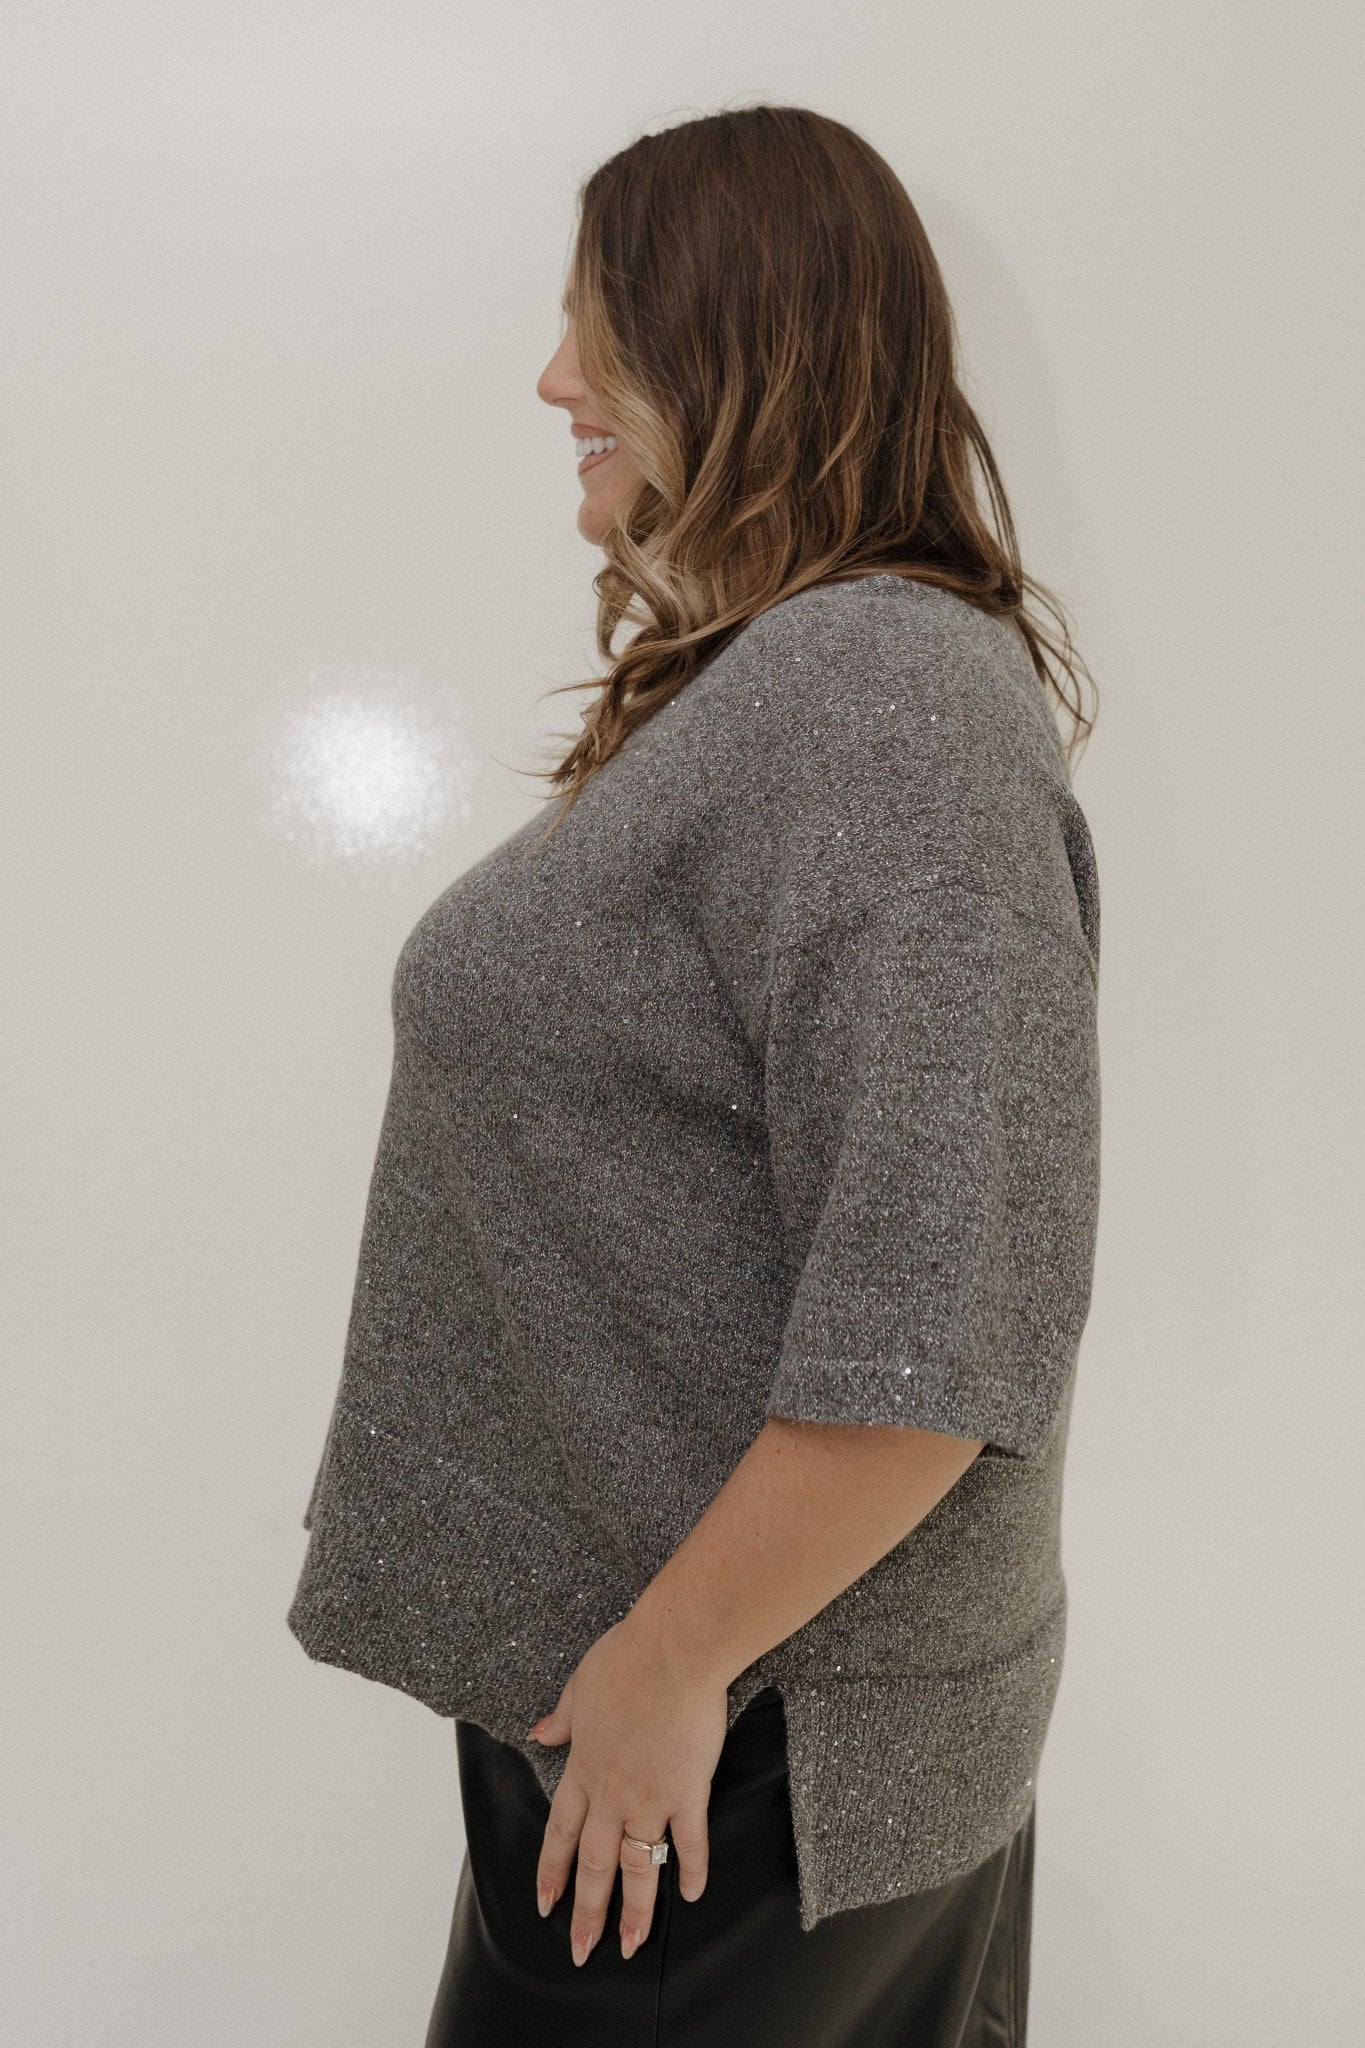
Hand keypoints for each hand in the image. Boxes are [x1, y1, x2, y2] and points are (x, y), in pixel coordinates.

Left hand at [526, 1612, 728, 1964]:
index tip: (545, 1905)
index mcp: (584, 1767)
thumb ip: (563, 1718)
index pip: (561, 1832)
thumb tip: (540, 1733)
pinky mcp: (688, 1791)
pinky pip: (689, 1842)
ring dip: (633, 1911)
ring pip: (638, 1867)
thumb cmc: (628, 1658)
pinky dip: (690, 1870)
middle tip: (581, 1951)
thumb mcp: (580, 1685)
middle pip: (596, 1864)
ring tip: (630, 1946)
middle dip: (587, 1912)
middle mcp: (612, 1793)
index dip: (552, 1871)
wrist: (674, 1650)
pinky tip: (690, 1897)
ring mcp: (651, 1796)